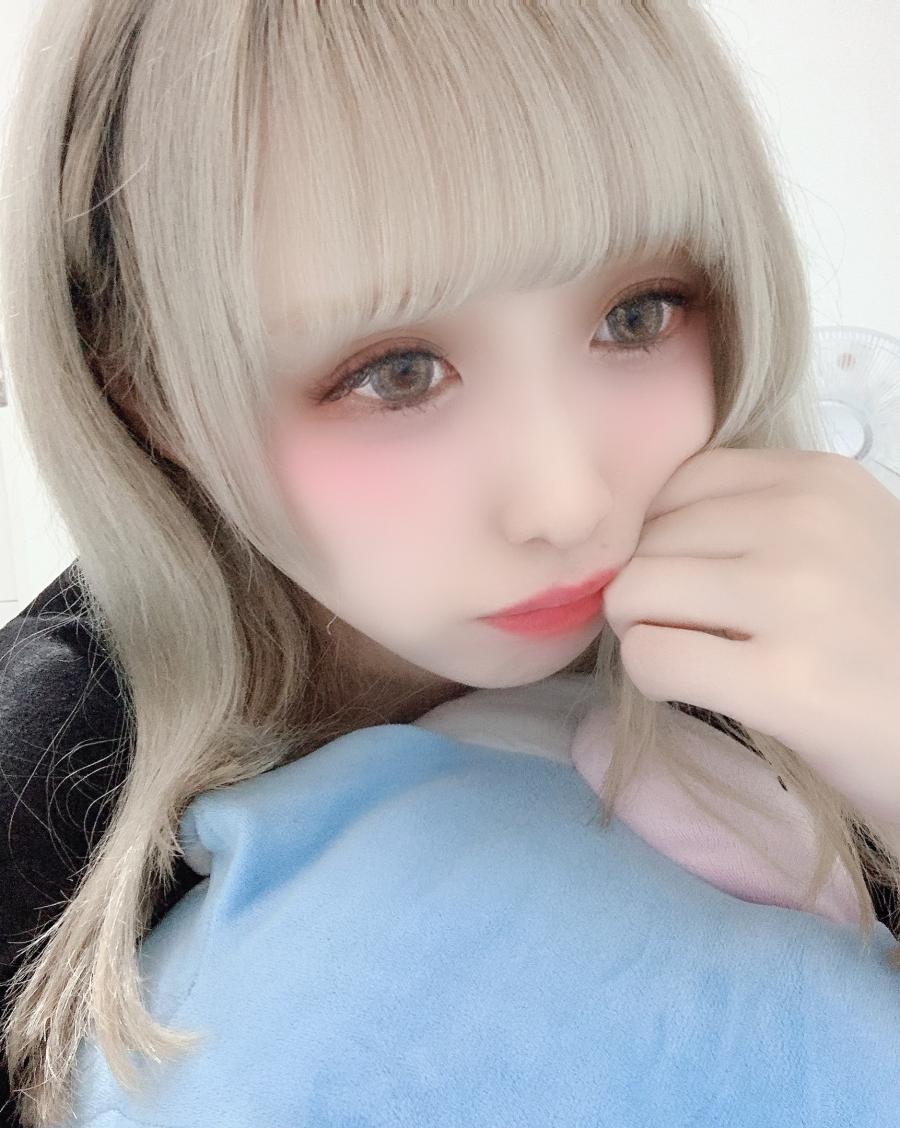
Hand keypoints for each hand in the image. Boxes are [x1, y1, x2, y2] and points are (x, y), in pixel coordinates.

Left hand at [601, 447, 899, 827]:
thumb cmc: (881, 633)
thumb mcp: (838, 538)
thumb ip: (754, 514)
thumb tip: (633, 531)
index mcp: (819, 478)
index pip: (679, 483)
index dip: (659, 535)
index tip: (684, 577)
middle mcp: (806, 521)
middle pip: (649, 538)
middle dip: (644, 588)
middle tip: (683, 628)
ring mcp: (794, 597)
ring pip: (634, 590)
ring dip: (640, 630)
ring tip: (685, 655)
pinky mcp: (782, 680)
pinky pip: (651, 656)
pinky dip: (650, 677)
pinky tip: (687, 689)